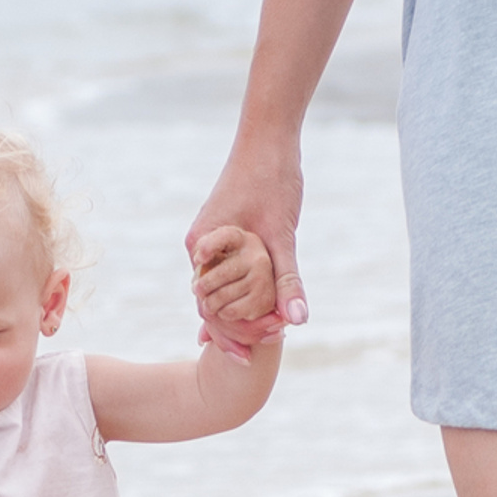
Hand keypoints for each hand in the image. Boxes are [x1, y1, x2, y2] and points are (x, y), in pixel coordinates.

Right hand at [186, 135, 307, 360]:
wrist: (268, 137)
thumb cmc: (272, 179)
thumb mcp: (283, 236)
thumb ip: (288, 280)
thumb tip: (297, 321)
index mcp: (203, 248)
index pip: (209, 306)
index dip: (230, 334)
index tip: (249, 358)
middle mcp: (198, 248)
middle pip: (211, 301)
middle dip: (233, 328)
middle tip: (259, 354)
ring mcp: (208, 241)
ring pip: (220, 287)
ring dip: (239, 311)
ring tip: (262, 339)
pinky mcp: (222, 234)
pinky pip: (227, 272)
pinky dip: (241, 291)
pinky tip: (257, 311)